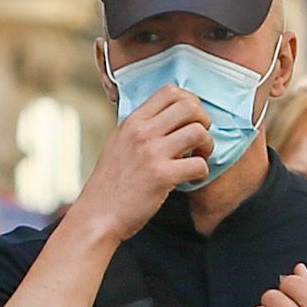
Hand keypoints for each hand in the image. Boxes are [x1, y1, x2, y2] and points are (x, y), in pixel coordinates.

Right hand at [58, 94, 217, 249]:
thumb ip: (139, 129)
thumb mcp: (118, 144)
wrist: (98, 215)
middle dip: (204, 122)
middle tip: (199, 140)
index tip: (190, 120)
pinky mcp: (162, 176)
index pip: (170, 91)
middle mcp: (142, 132)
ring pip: (199, 132)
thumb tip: (166, 118)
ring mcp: (152, 153)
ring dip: (207, 146)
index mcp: (132, 121)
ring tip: (199, 159)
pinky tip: (192, 180)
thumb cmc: (110, 184)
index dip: (190, 102)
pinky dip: (202, 172)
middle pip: (190, 106)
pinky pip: (199, 164)